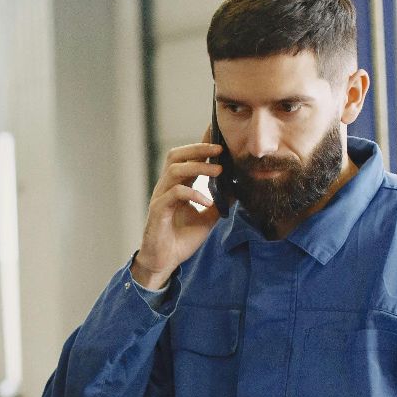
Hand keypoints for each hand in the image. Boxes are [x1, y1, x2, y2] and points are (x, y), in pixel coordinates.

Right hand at [133, 133, 223, 289]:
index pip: (187, 158)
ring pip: (175, 170)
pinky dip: (193, 194)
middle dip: (198, 148)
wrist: (164, 261)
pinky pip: (174, 194)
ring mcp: (160, 197)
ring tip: (218, 171)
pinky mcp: (158, 211)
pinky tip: (207, 201)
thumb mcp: (207, 218)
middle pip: (176, 155)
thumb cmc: (181, 239)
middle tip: (220, 149)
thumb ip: (220, 202)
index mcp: (177, 186)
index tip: (218, 134)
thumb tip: (239, 188)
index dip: (201, 145)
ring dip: (198, 167)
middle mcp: (166, 187)